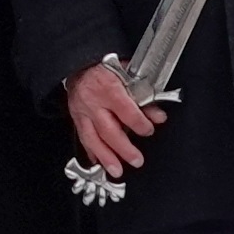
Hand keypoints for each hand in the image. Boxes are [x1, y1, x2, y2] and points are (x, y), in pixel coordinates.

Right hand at [64, 60, 160, 178]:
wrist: (79, 63)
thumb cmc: (105, 67)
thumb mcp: (128, 74)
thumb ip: (143, 95)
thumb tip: (157, 114)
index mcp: (109, 87)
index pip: (125, 110)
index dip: (139, 123)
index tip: (148, 130)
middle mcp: (93, 101)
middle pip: (109, 130)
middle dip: (123, 149)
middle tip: (137, 160)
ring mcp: (82, 111)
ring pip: (93, 138)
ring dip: (106, 157)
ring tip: (117, 171)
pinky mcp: (76, 117)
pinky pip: (83, 137)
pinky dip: (91, 152)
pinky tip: (99, 162)